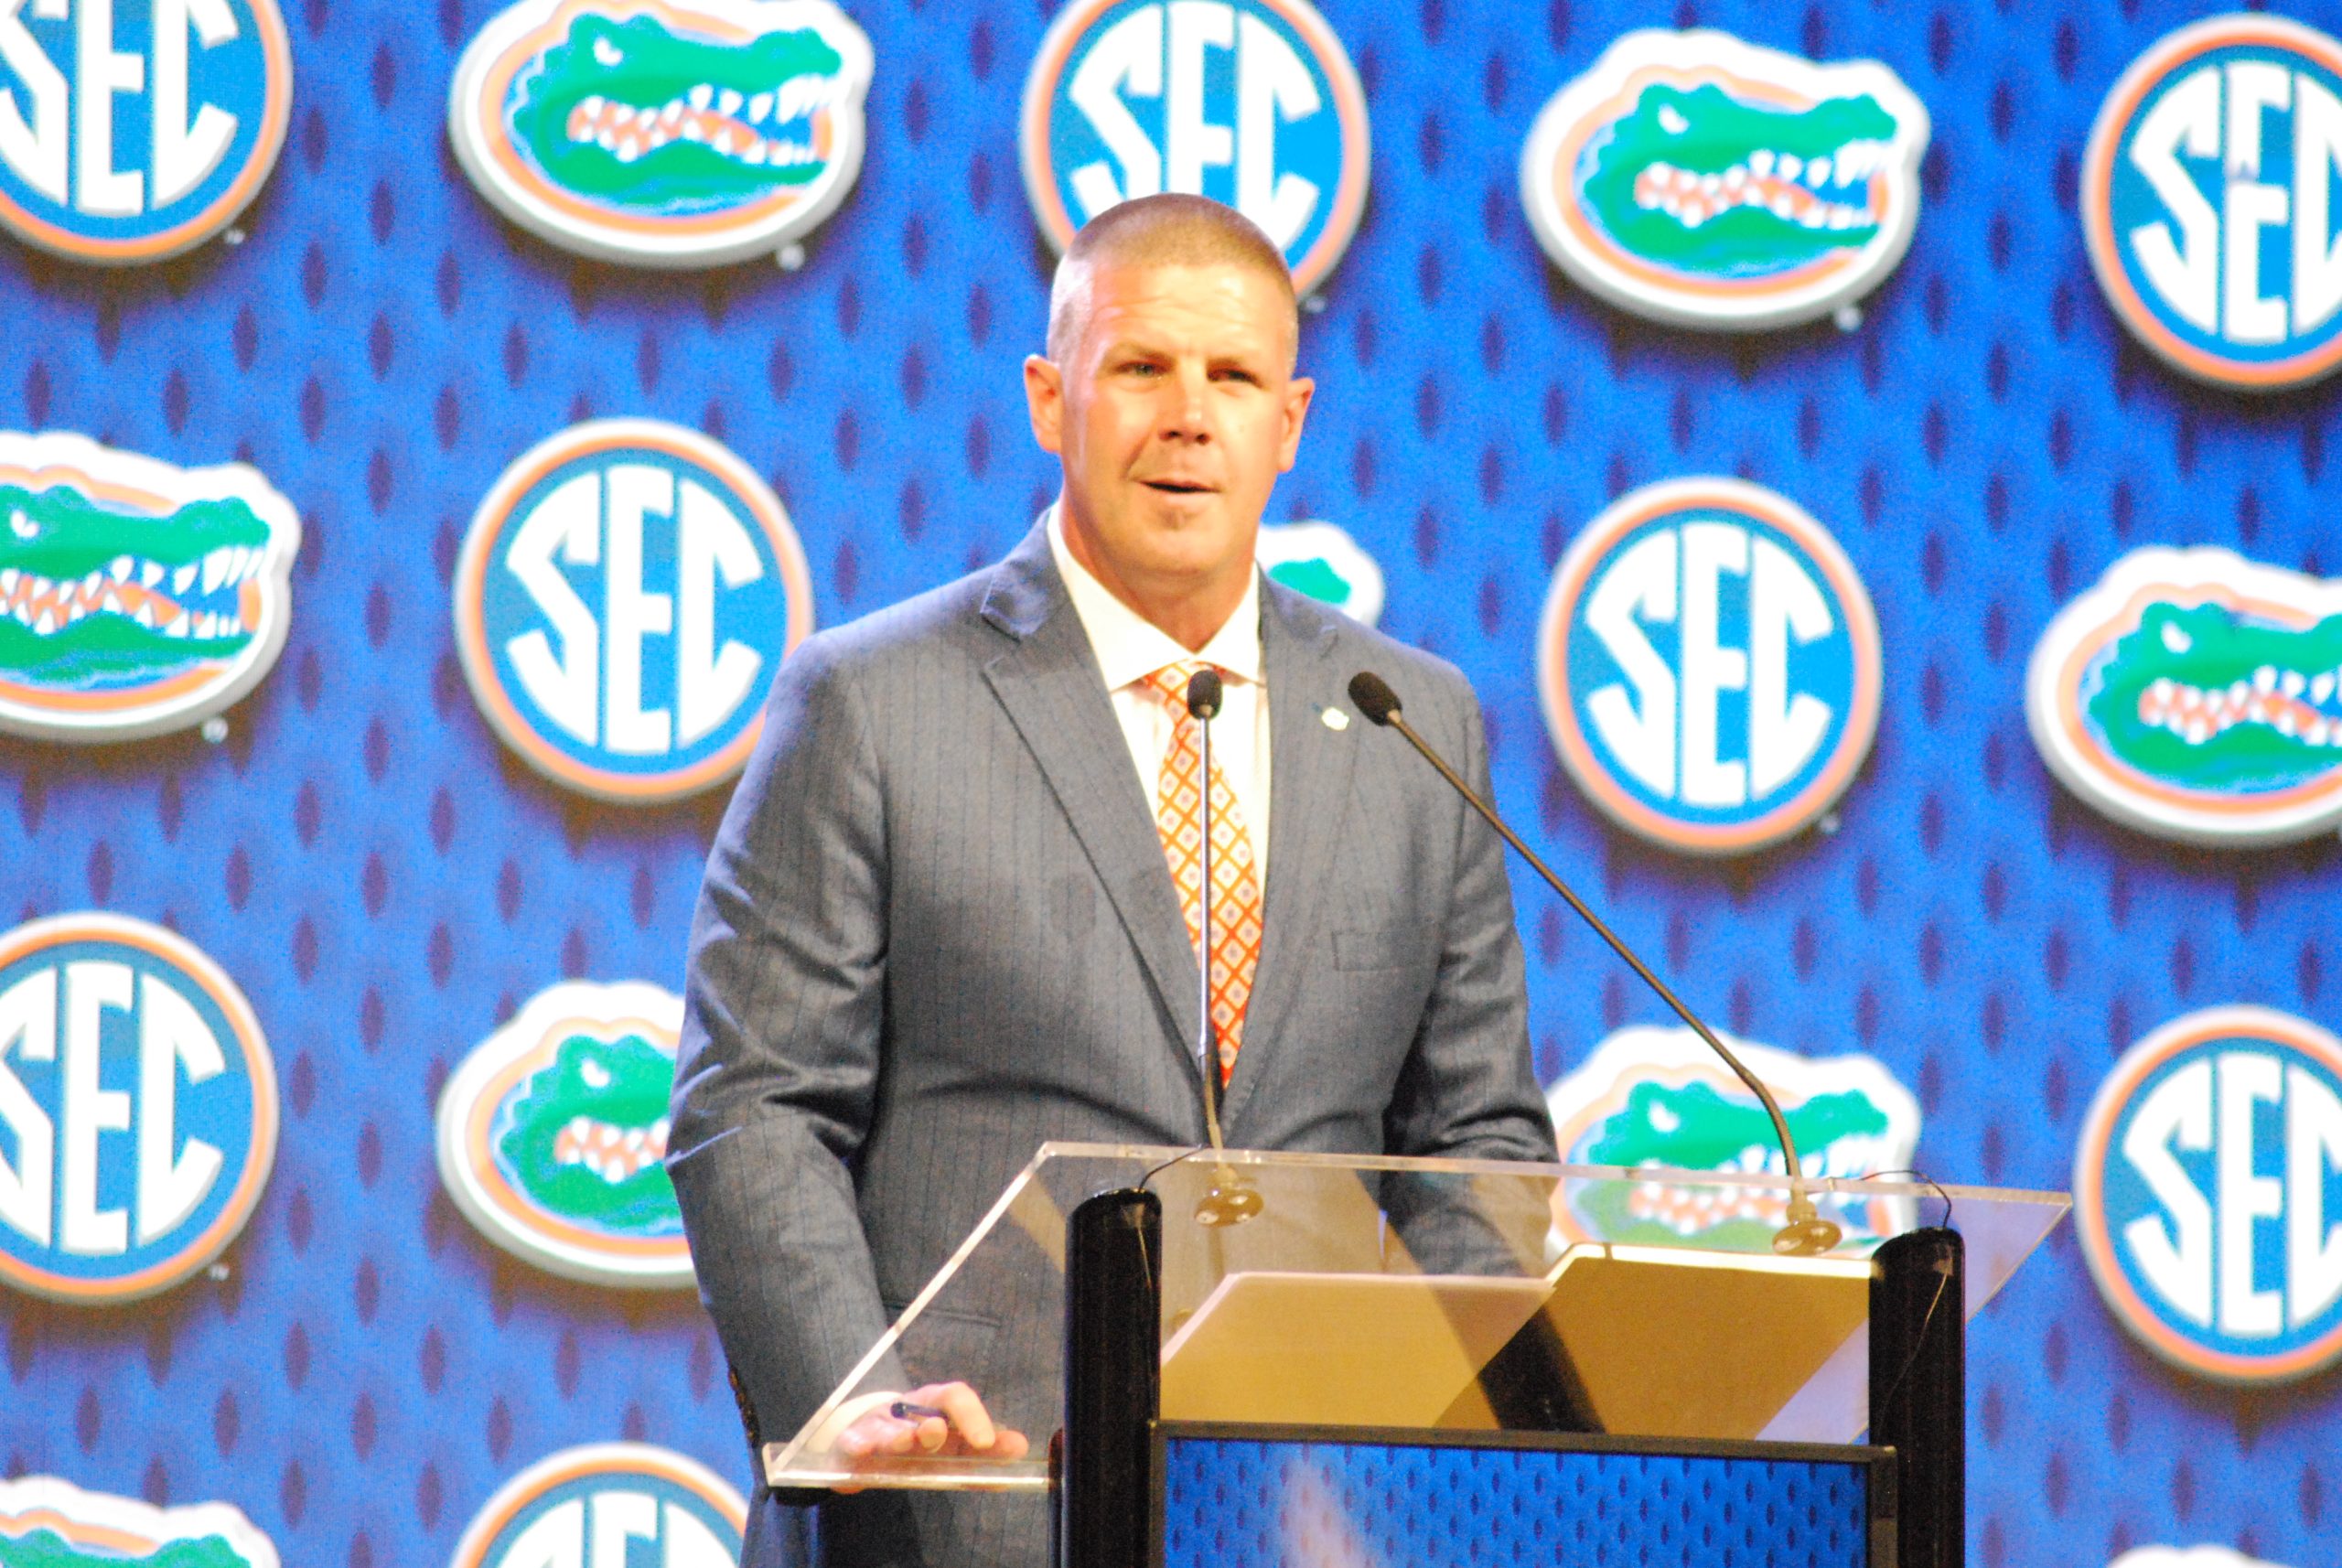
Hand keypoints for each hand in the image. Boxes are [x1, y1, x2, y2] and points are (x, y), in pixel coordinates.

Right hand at [832, 1382, 1029, 1488]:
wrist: (867, 1442)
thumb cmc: (918, 1445)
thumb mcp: (951, 1450)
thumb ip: (983, 1454)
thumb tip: (1022, 1448)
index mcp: (935, 1407)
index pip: (955, 1397)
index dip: (973, 1416)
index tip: (987, 1442)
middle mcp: (908, 1410)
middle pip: (921, 1408)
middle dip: (931, 1424)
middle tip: (937, 1433)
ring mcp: (878, 1425)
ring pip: (887, 1426)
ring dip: (896, 1433)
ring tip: (902, 1441)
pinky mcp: (852, 1443)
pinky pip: (852, 1441)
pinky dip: (857, 1444)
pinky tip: (861, 1451)